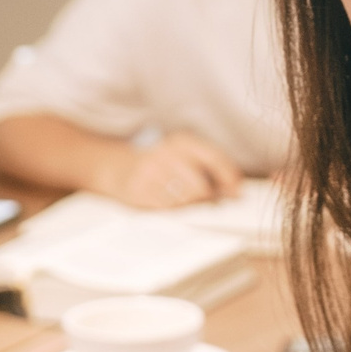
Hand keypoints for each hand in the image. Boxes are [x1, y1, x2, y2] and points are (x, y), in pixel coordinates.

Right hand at [94, 131, 241, 207]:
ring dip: (189, 205)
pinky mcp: (138, 192)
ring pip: (184, 200)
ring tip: (182, 199)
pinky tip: (166, 202)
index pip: (213, 158)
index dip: (228, 178)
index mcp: (180, 141)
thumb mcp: (182, 155)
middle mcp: (165, 154)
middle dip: (208, 198)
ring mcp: (150, 174)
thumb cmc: (156, 164)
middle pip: (200, 186)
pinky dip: (172, 210)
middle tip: (207, 202)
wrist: (114, 166)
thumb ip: (210, 168)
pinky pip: (166, 209)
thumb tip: (235, 190)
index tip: (237, 192)